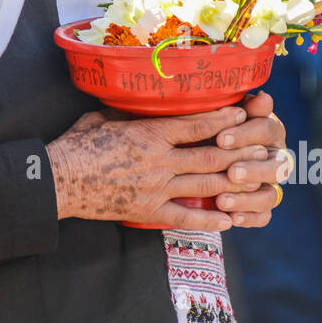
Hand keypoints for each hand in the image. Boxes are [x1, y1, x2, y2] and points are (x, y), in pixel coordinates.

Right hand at [46, 91, 286, 232]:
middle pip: (211, 155)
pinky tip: (230, 219)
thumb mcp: (102, 118)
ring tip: (257, 181)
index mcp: (149, 133)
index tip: (245, 111)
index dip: (224, 118)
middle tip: (264, 148)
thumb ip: (127, 114)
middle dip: (241, 151)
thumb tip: (139, 103)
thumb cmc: (76, 145)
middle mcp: (160, 160)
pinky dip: (210, 220)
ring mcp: (156, 188)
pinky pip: (186, 217)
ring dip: (234, 183)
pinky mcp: (148, 211)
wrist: (57, 181)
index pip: (196, 125)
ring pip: (206, 185)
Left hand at [210, 90, 288, 225]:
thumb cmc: (213, 124)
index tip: (220, 139)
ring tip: (222, 200)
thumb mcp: (222, 114)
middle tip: (231, 173)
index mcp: (270, 130)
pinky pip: (263, 216)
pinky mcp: (261, 205)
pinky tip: (231, 219)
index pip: (268, 131)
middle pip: (277, 166)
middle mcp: (275, 157)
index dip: (246, 135)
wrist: (201, 148)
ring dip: (248, 198)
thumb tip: (263, 98)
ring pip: (270, 195)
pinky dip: (249, 218)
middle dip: (253, 170)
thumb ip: (241, 108)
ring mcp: (270, 184)